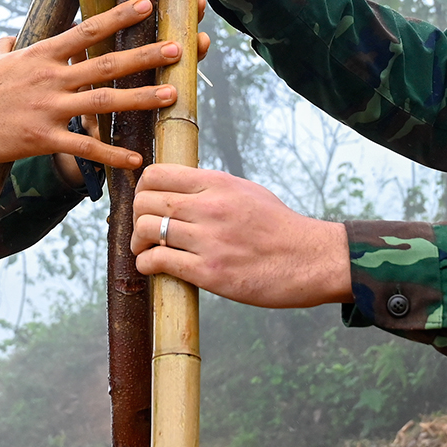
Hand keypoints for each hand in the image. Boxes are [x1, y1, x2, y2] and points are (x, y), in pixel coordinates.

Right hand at [0, 0, 179, 180]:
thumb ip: (5, 48)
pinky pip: (84, 146)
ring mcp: (48, 108)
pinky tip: (136, 159)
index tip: (147, 4)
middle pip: (106, 64)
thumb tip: (9, 41)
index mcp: (41, 55)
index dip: (118, 16)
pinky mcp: (41, 138)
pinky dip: (112, 154)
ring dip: (141, 99)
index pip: (87, 31)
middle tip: (179, 49)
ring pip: (104, 102)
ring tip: (172, 96)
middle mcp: (50, 78)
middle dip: (145, 56)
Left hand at [131, 165, 350, 307]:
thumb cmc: (279, 227)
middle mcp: (210, 207)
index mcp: (217, 184)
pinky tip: (152, 268)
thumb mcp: (247, 192)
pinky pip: (159, 262)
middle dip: (136, 218)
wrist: (310, 259)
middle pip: (145, 202)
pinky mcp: (210, 272)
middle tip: (143, 232)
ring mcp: (209, 240)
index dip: (141, 189)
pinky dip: (146, 265)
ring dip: (138, 243)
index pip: (156, 174)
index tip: (145, 203)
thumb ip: (212, 188)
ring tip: (145, 251)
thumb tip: (179, 188)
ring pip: (147, 231)